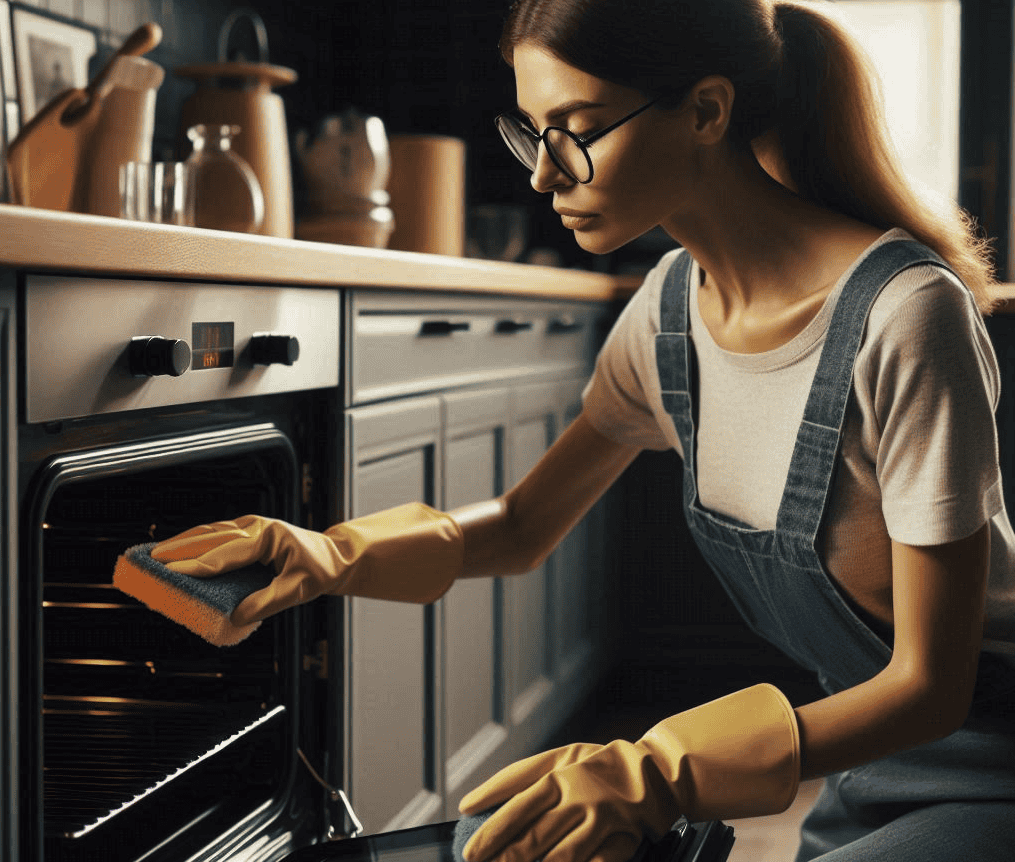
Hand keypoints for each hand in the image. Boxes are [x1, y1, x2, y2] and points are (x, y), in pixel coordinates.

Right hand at [151, 503, 462, 624]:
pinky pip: (216, 536)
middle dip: (179, 548)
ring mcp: (251, 527)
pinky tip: (178, 551)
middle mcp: (256, 527)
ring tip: (154, 553)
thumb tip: (239, 616)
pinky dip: (195, 542)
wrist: (336, 556)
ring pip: (209, 532)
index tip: (171, 572)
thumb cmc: (320, 569)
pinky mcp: (248, 534)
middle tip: (150, 560)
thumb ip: (267, 602)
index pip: (225, 553)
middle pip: (210, 537)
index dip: (196, 565)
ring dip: (182, 542)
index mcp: (268, 536)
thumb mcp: (298, 590)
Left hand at [459, 740, 677, 861]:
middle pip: (537, 836)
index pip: (518, 807)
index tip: (470, 851)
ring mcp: (603, 821)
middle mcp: (579, 798)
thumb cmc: (595, 766)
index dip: (492, 832)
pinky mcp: (623, 841)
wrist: (652, 771)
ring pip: (564, 856)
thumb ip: (515, 778)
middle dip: (508, 858)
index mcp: (559, 776)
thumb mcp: (557, 758)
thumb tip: (469, 803)